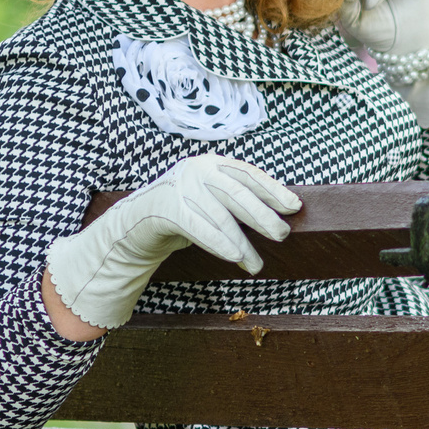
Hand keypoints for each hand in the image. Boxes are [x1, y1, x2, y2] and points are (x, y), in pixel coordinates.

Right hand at [43, 155, 301, 331]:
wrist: (133, 224)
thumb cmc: (184, 215)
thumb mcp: (212, 203)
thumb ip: (238, 203)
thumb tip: (281, 218)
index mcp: (212, 163)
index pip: (248, 174)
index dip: (273, 190)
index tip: (295, 206)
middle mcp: (196, 169)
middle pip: (236, 193)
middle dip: (262, 215)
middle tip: (283, 235)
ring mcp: (179, 186)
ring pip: (219, 215)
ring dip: (241, 243)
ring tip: (256, 264)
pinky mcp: (164, 208)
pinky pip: (197, 226)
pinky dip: (218, 242)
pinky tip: (234, 256)